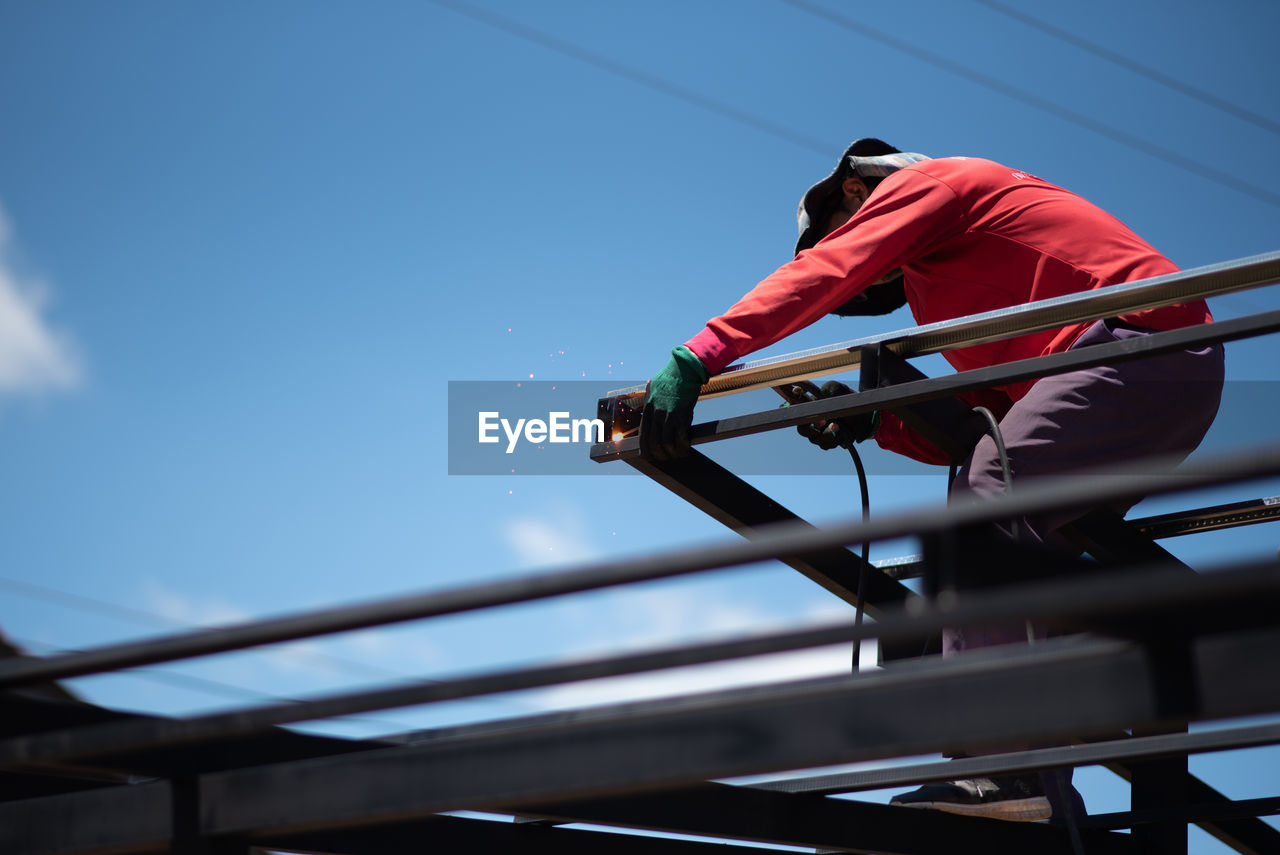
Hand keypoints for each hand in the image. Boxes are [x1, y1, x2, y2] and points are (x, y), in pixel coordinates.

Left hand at [639, 345, 708, 460]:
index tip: (648, 457)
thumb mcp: (655, 387)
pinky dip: (683, 447)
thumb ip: (651, 397)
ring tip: (678, 455)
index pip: (642, 436)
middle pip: (653, 443)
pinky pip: (680, 438)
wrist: (684, 370)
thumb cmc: (671, 377)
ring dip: (672, 453)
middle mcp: (656, 415)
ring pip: (666, 444)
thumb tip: (649, 397)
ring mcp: (668, 417)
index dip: (645, 449)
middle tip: (665, 459)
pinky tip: (686, 448)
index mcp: (648, 409)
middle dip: (659, 455)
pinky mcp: (682, 417)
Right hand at [791, 380, 878, 449]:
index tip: (818, 418)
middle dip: (814, 429)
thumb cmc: (848, 399)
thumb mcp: (840, 389)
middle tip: (828, 424)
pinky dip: (836, 440)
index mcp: (809, 408)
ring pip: (816, 439)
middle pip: (803, 431)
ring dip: (830, 434)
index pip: (796, 413)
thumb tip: (822, 391)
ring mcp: (818, 434)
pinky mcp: (827, 442)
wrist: (864, 416)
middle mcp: (810, 422)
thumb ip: (829, 388)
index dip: (800, 416)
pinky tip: (844, 434)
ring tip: (841, 426)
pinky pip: (827, 445)